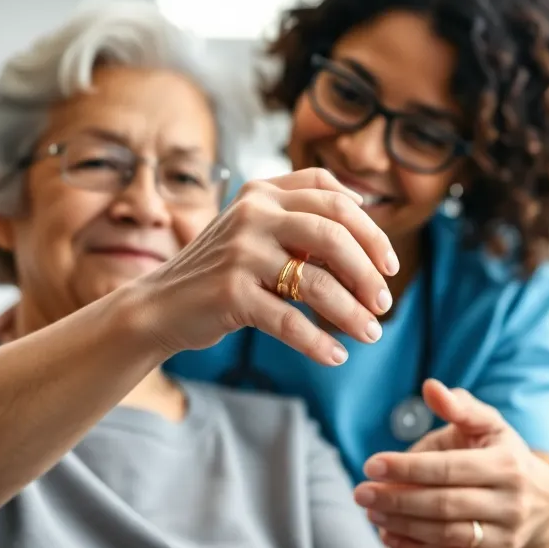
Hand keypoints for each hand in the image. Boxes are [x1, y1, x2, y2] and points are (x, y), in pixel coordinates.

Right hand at [132, 168, 397, 365]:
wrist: (159, 304)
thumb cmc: (221, 270)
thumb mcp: (257, 231)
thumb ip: (302, 222)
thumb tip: (368, 231)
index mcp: (263, 192)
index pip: (331, 195)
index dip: (370, 229)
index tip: (389, 264)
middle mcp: (252, 213)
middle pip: (334, 233)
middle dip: (368, 272)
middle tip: (384, 303)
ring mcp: (240, 252)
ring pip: (317, 282)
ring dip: (352, 313)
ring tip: (370, 334)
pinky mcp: (230, 292)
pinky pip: (288, 320)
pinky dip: (318, 342)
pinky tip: (336, 356)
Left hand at [354, 379, 548, 547]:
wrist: (543, 501)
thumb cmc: (501, 453)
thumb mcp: (488, 425)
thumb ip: (459, 407)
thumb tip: (430, 387)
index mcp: (506, 465)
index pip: (448, 468)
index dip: (407, 467)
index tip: (370, 465)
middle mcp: (511, 502)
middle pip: (444, 505)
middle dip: (397, 499)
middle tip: (360, 493)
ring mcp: (508, 534)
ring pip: (449, 536)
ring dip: (405, 527)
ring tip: (372, 513)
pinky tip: (395, 542)